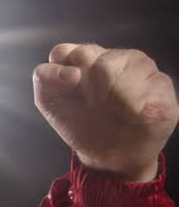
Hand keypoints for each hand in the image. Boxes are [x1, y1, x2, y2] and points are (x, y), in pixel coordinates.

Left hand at [33, 43, 178, 181]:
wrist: (112, 155)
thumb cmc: (83, 125)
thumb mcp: (52, 104)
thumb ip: (45, 79)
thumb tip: (71, 71)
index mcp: (84, 59)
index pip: (63, 52)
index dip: (62, 75)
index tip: (71, 93)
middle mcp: (113, 56)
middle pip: (87, 55)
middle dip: (84, 87)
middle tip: (94, 105)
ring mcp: (139, 66)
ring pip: (111, 69)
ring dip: (107, 98)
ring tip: (114, 109)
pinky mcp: (160, 81)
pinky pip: (138, 89)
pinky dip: (130, 108)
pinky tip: (133, 113)